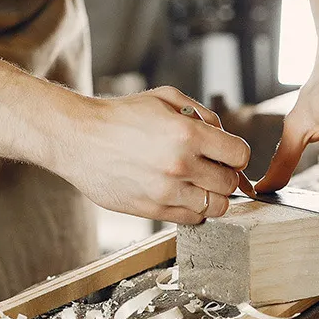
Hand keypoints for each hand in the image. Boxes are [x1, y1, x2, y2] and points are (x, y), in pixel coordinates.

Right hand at [49, 86, 250, 223]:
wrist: (78, 138)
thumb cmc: (121, 116)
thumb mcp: (165, 98)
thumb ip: (202, 115)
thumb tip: (225, 137)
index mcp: (187, 134)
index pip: (239, 156)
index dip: (236, 154)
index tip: (226, 154)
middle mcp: (180, 166)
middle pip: (230, 185)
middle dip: (225, 175)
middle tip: (210, 168)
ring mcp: (166, 192)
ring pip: (216, 208)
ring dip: (212, 196)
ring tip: (197, 184)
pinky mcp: (152, 210)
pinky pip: (191, 219)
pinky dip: (193, 210)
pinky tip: (181, 194)